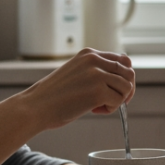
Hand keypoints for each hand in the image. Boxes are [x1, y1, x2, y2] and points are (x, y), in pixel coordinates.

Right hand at [12, 48, 134, 131]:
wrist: (35, 107)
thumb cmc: (54, 95)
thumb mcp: (76, 73)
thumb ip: (96, 70)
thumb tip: (124, 78)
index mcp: (89, 54)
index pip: (123, 60)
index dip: (125, 77)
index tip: (117, 89)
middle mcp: (94, 60)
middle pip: (129, 72)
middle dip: (126, 89)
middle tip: (113, 101)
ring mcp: (97, 75)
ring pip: (126, 87)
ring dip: (117, 100)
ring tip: (99, 106)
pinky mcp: (98, 91)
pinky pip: (119, 101)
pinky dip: (111, 109)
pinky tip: (95, 110)